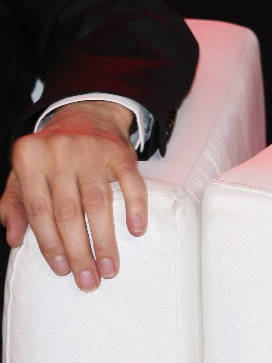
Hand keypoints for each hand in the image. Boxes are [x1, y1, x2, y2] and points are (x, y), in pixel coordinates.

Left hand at [0, 101, 144, 291]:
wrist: (87, 112)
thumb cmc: (51, 153)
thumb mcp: (23, 172)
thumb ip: (14, 204)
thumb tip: (14, 239)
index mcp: (30, 159)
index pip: (38, 210)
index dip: (50, 244)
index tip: (62, 270)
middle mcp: (60, 153)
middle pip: (69, 212)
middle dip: (79, 251)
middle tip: (88, 280)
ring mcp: (92, 151)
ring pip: (98, 203)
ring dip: (104, 240)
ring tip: (109, 267)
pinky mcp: (121, 150)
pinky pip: (131, 182)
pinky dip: (135, 207)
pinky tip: (136, 230)